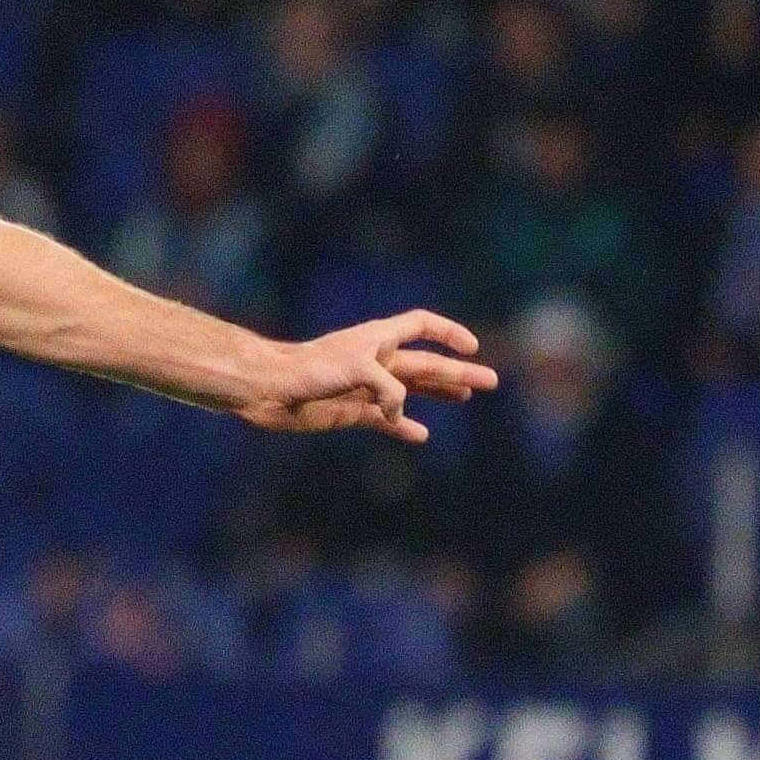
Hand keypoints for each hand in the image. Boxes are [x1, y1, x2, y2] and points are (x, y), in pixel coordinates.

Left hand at [241, 312, 495, 444]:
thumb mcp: (357, 369)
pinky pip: (386, 420)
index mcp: (378, 339)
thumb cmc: (308, 368)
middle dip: (458, 371)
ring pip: (411, 390)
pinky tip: (420, 433)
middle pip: (426, 364)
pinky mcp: (351, 412)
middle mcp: (375, 361)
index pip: (421, 326)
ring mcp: (365, 388)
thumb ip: (389, 390)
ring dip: (439, 393)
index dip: (447, 333)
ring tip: (467, 397)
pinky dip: (403, 426)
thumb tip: (402, 418)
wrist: (267, 389)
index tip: (471, 347)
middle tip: (491, 381)